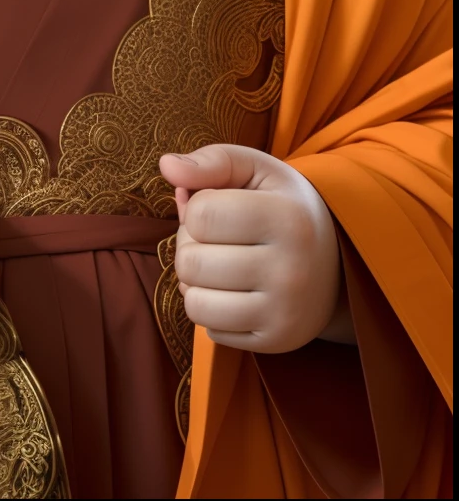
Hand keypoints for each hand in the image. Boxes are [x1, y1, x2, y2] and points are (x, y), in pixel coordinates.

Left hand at [159, 144, 348, 352]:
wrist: (336, 263)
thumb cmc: (284, 206)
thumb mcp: (258, 171)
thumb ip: (213, 161)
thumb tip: (167, 165)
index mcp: (287, 218)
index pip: (200, 215)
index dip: (196, 208)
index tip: (220, 208)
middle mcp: (290, 270)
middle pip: (190, 262)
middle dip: (191, 246)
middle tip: (218, 240)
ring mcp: (284, 312)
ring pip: (195, 304)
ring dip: (195, 282)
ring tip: (219, 266)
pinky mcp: (277, 342)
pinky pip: (210, 331)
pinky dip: (211, 309)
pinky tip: (234, 292)